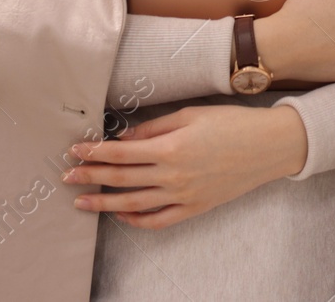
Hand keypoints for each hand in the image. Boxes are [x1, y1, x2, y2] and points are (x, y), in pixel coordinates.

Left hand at [65, 104, 305, 228]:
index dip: (93, 153)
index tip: (74, 151)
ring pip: (133, 204)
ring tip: (82, 202)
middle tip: (66, 178)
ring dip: (104, 204)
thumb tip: (124, 138)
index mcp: (170, 147)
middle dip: (90, 177)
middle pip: (120, 179)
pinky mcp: (195, 208)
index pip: (120, 153)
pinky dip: (138, 221)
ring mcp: (183, 195)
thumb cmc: (231, 122)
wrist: (268, 145)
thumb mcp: (190, 114)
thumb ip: (153, 128)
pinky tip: (123, 215)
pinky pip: (159, 220)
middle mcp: (173, 175)